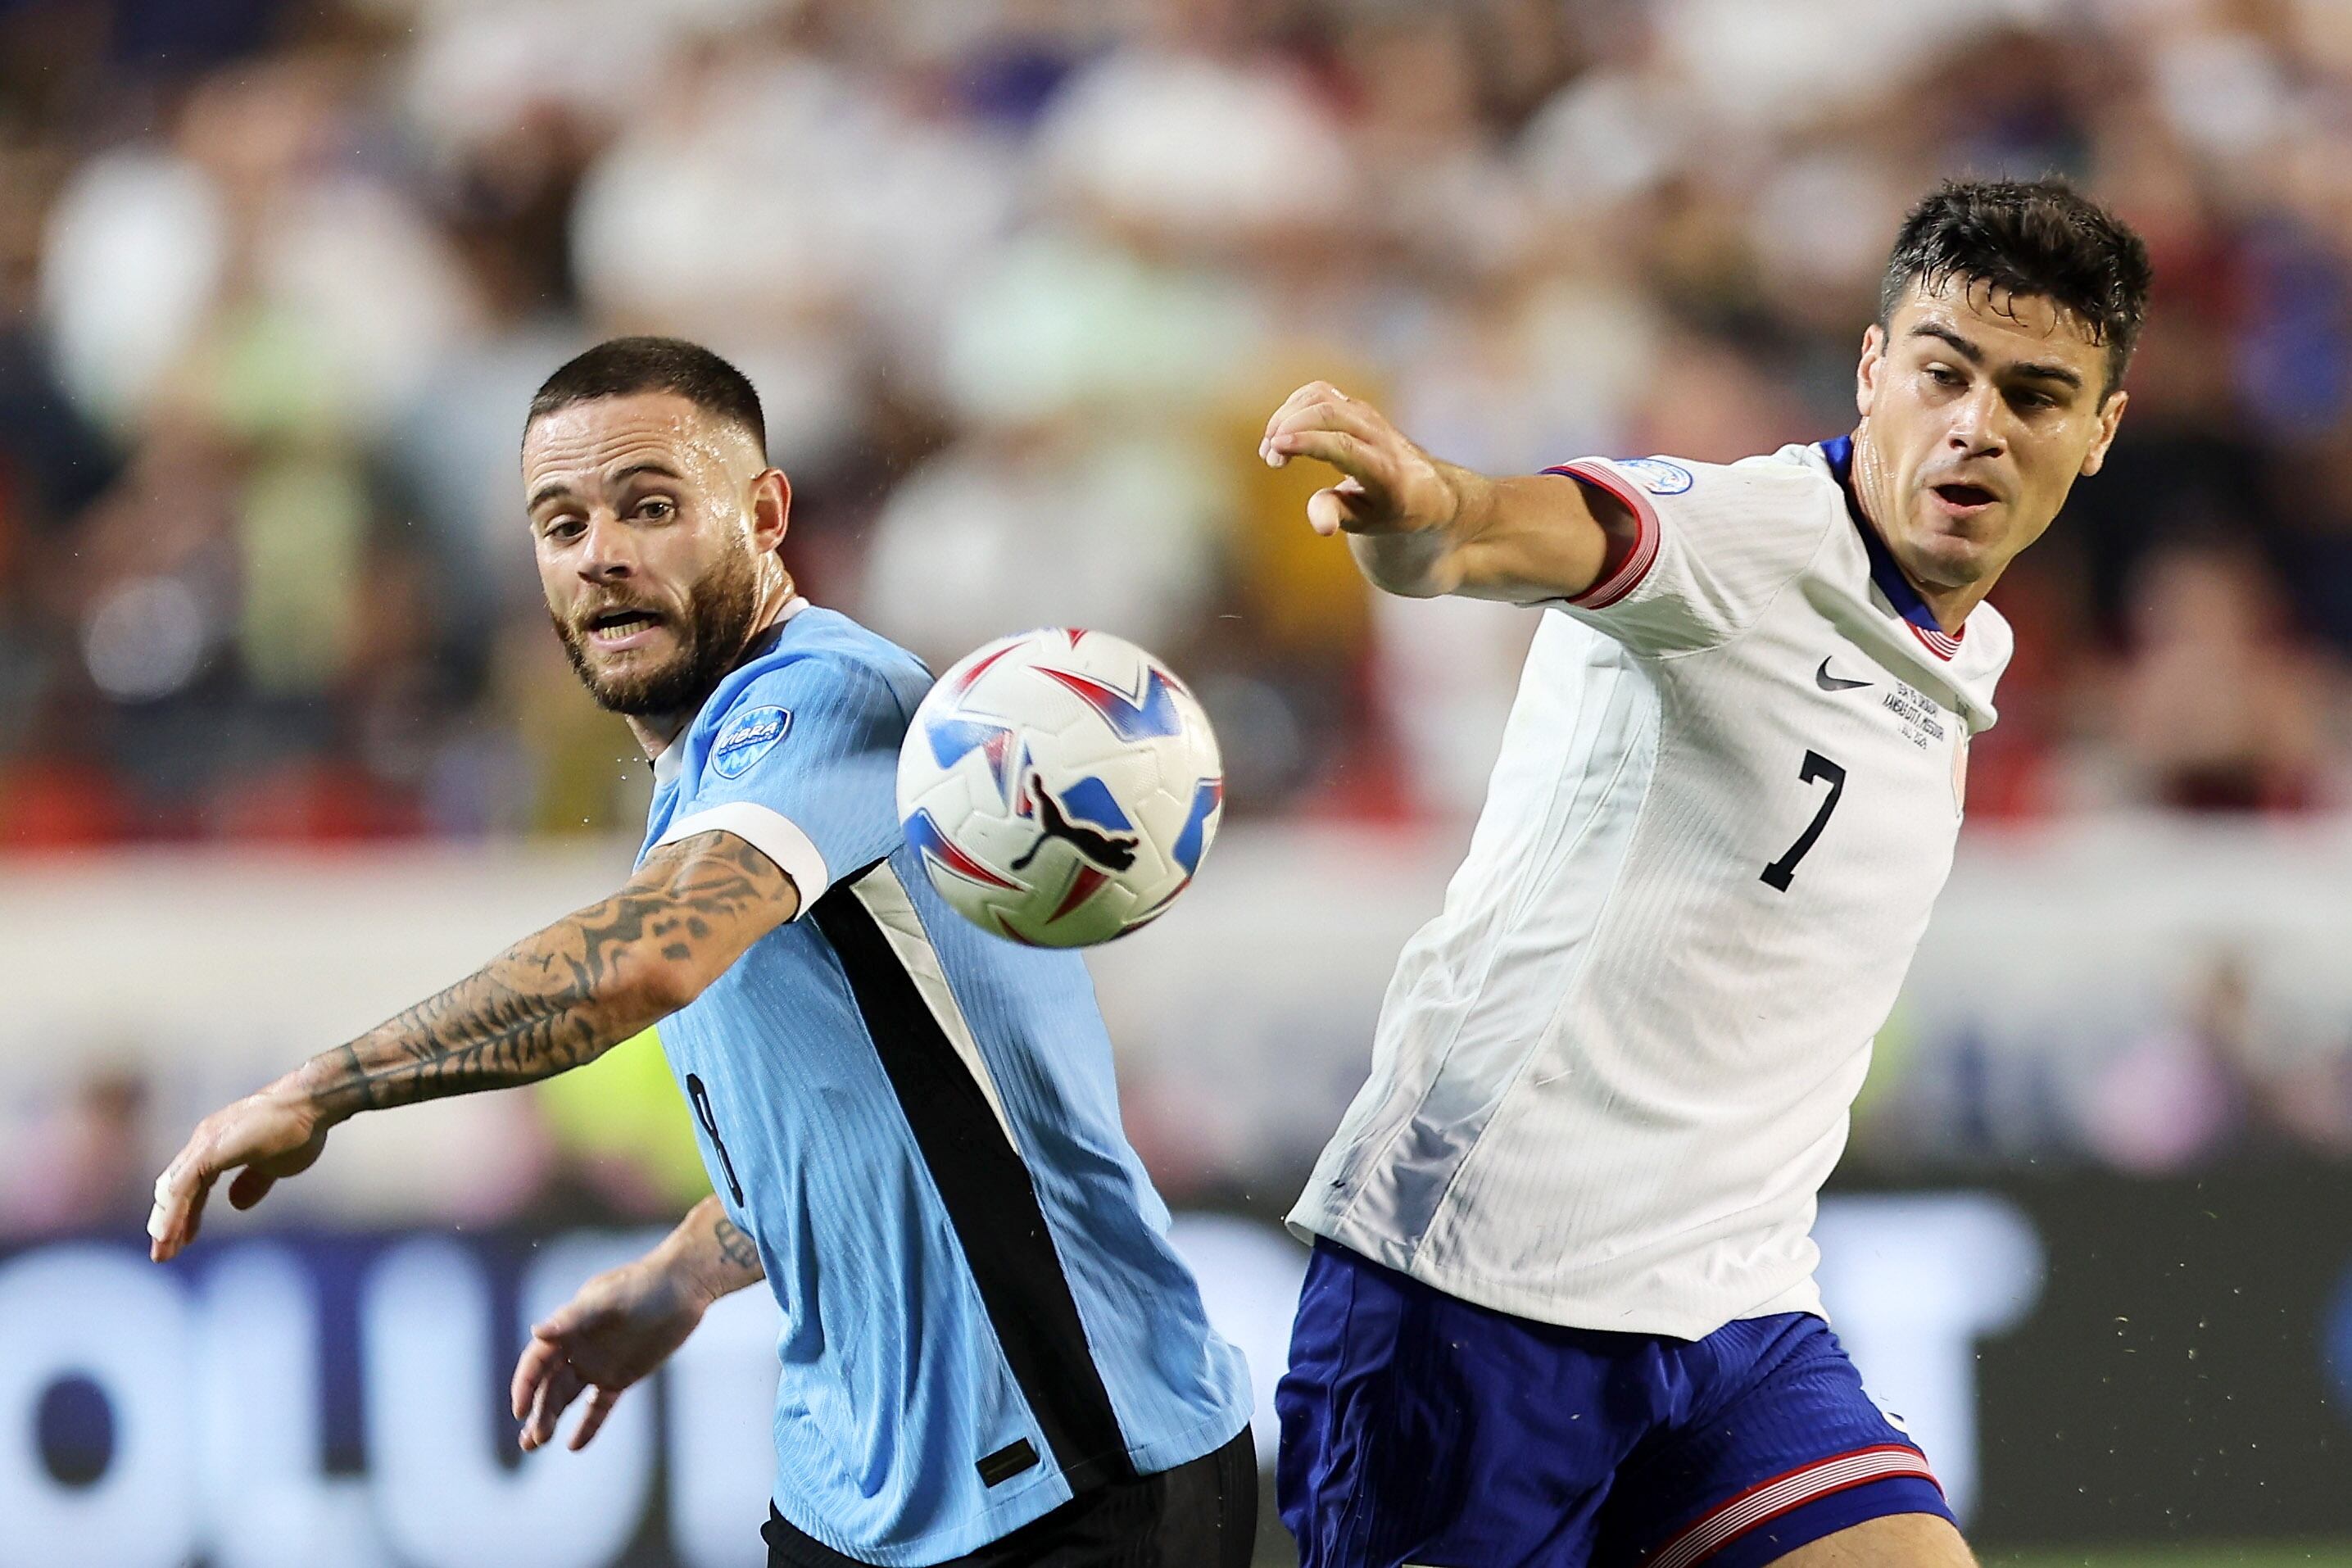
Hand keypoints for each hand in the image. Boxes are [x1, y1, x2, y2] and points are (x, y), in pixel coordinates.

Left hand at [148, 1079, 333, 1261]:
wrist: (310, 1105)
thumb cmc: (299, 1128)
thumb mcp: (274, 1165)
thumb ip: (253, 1182)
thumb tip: (236, 1204)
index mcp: (218, 1145)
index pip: (192, 1184)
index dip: (186, 1212)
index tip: (184, 1238)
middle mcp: (204, 1142)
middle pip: (176, 1188)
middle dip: (168, 1222)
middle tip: (164, 1252)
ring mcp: (204, 1145)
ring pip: (173, 1191)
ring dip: (166, 1224)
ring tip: (163, 1253)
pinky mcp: (209, 1151)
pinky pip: (182, 1189)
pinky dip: (173, 1214)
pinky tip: (170, 1237)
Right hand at [510, 1255, 708, 1451]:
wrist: (683, 1288)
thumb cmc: (643, 1286)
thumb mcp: (608, 1301)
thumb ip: (573, 1318)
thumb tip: (536, 1331)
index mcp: (569, 1327)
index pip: (537, 1361)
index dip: (525, 1384)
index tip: (519, 1411)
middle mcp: (577, 1348)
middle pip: (550, 1385)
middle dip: (539, 1412)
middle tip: (533, 1440)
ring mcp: (598, 1364)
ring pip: (567, 1397)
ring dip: (551, 1419)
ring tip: (537, 1444)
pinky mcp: (621, 1377)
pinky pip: (599, 1405)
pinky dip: (588, 1425)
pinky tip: (574, 1445)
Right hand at [1259, 381, 1462, 538]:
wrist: (1423, 487)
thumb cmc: (1389, 510)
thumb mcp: (1368, 522)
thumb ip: (1339, 515)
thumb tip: (1321, 526)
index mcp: (1385, 470)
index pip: (1344, 445)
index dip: (1307, 442)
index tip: (1276, 449)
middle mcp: (1378, 436)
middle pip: (1329, 413)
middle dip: (1289, 428)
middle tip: (1270, 459)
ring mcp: (1366, 416)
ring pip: (1320, 397)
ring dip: (1287, 416)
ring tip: (1271, 449)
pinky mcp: (1355, 406)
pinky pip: (1319, 393)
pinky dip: (1293, 406)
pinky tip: (1281, 432)